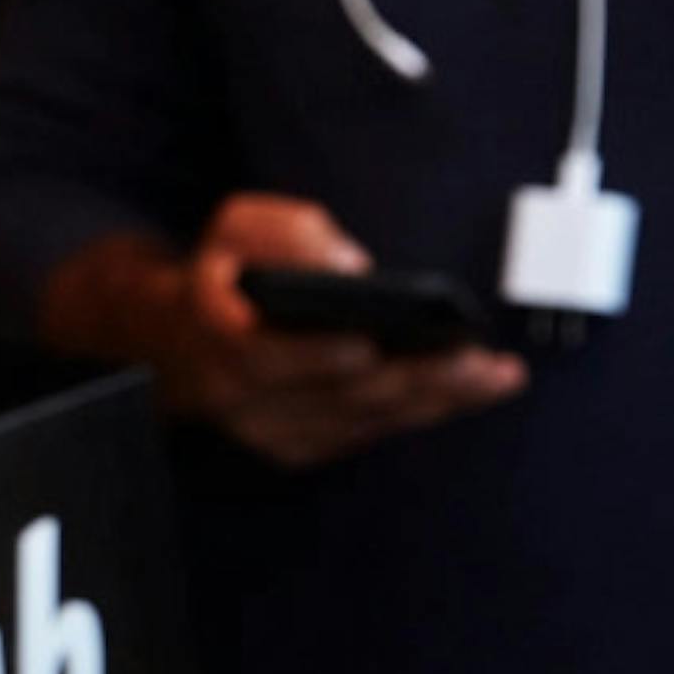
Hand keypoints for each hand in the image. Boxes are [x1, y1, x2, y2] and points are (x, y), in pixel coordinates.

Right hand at [72, 195, 526, 468]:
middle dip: (410, 378)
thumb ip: (288, 232)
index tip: (366, 344)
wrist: (177, 336)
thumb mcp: (238, 225)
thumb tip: (353, 264)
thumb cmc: (224, 271)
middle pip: (334, 395)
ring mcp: (266, 430)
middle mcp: (236, 395)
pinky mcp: (295, 448)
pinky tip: (464, 393)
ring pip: (360, 422)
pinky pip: (365, 435)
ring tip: (495, 376)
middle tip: (476, 361)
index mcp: (213, 334)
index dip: (314, 355)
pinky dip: (417, 414)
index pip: (261, 356)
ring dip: (433, 401)